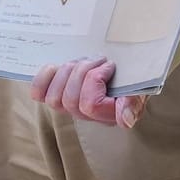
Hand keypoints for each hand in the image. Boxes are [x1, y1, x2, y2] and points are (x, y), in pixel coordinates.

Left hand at [31, 57, 147, 128]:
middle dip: (82, 71)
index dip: (95, 79)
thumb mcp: (140, 85)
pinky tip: (54, 66)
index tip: (110, 65)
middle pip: (70, 100)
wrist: (127, 62)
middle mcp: (87, 115)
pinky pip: (39, 94)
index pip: (90, 105)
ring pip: (54, 98)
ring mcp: (70, 106)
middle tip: (98, 59)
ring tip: (82, 61)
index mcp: (109, 114)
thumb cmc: (134, 73)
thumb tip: (126, 120)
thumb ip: (134, 101)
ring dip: (67, 72)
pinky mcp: (57, 93)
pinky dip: (43, 78)